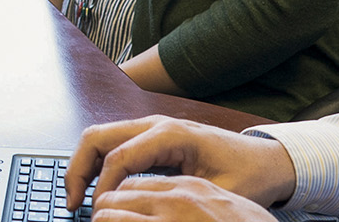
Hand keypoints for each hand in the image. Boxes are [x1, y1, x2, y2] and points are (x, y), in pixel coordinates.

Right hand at [65, 116, 295, 211]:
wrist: (266, 159)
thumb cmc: (248, 175)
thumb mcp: (216, 195)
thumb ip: (179, 203)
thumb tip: (145, 214)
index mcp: (170, 134)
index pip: (118, 157)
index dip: (102, 188)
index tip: (98, 214)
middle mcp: (155, 124)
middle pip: (96, 137)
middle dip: (77, 170)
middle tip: (73, 203)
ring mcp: (151, 127)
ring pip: (99, 138)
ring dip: (84, 165)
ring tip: (78, 198)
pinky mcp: (151, 137)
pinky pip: (112, 144)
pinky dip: (98, 164)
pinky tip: (98, 189)